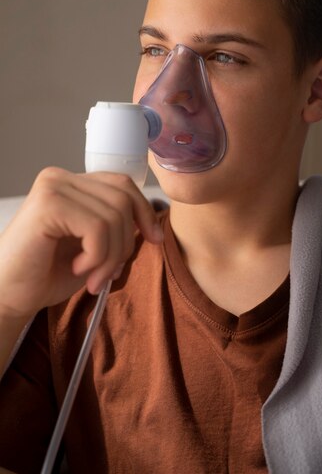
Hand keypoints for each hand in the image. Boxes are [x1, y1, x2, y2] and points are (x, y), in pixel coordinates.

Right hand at [0, 167, 162, 319]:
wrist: (10, 296)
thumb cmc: (46, 274)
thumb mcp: (92, 247)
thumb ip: (116, 228)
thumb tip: (152, 226)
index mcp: (71, 183)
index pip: (122, 184)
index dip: (144, 211)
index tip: (154, 239)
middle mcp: (60, 177)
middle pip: (123, 198)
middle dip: (126, 242)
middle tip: (110, 273)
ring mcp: (53, 187)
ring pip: (114, 216)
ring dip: (111, 257)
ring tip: (93, 278)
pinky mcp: (48, 204)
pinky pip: (98, 228)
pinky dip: (97, 257)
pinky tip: (77, 269)